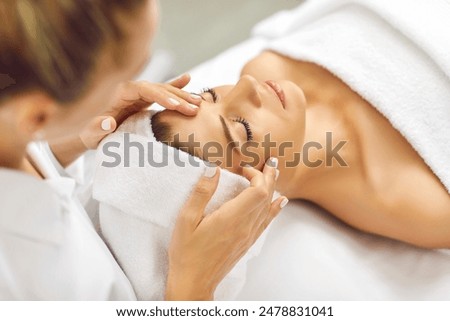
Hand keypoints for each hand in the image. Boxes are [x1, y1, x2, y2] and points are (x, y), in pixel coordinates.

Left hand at [50, 74, 200, 165]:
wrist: (89, 131)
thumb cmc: (89, 133)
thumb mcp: (90, 134)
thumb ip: (97, 128)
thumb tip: (109, 121)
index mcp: (120, 93)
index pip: (144, 89)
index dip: (161, 95)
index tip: (175, 106)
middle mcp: (131, 89)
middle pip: (159, 88)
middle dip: (177, 97)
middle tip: (194, 108)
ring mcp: (139, 94)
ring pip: (164, 90)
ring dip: (182, 95)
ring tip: (199, 103)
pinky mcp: (144, 100)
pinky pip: (162, 91)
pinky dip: (175, 85)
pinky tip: (189, 79)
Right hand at [165, 159, 287, 299]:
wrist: (194, 282)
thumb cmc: (187, 252)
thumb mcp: (186, 219)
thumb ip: (202, 192)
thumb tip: (214, 169)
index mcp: (232, 218)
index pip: (258, 190)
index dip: (257, 175)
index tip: (243, 169)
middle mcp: (245, 226)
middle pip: (267, 196)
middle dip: (270, 176)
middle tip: (271, 161)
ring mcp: (248, 236)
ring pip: (268, 208)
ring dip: (273, 188)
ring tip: (275, 173)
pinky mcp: (247, 242)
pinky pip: (266, 222)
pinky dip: (274, 208)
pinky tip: (280, 202)